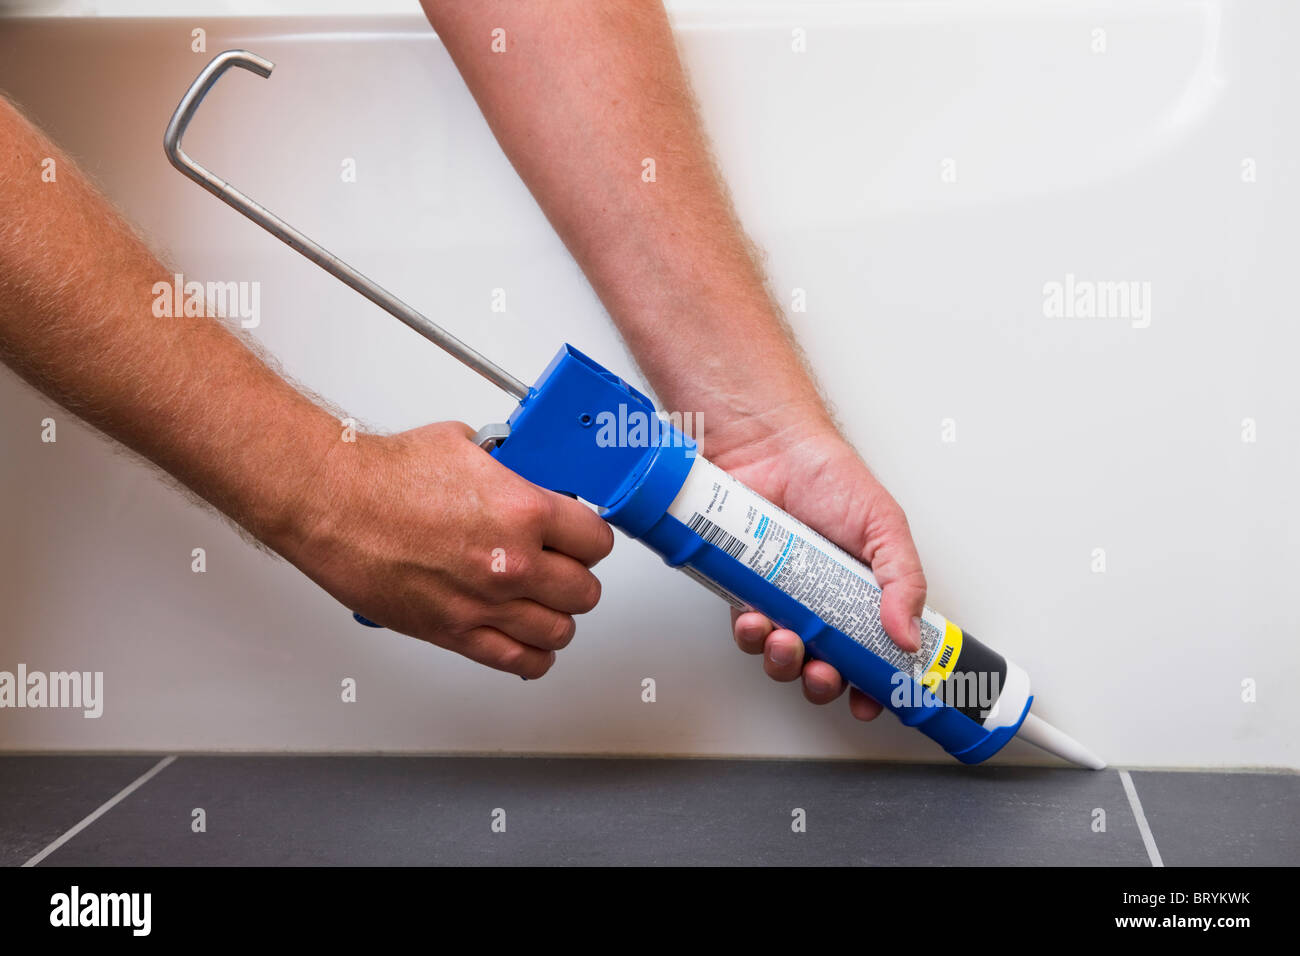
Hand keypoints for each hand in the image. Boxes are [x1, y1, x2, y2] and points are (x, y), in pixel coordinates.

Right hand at [280, 421, 614, 677]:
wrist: (331, 504)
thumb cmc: (383, 476)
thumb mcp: (466, 447)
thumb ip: (508, 470)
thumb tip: (525, 475)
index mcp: (523, 512)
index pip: (596, 541)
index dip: (589, 538)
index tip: (581, 538)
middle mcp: (512, 564)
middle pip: (584, 591)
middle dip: (576, 577)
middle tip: (562, 567)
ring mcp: (484, 604)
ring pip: (559, 631)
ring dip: (557, 617)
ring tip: (547, 604)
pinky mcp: (454, 632)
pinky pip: (518, 662)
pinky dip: (533, 657)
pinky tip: (530, 643)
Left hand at [710, 428, 926, 720]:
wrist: (769, 448)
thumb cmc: (829, 478)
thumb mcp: (884, 528)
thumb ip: (903, 581)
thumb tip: (910, 637)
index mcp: (860, 594)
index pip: (870, 653)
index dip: (872, 685)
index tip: (872, 701)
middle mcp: (821, 603)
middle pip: (823, 666)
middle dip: (823, 682)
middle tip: (824, 673)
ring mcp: (781, 599)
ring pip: (781, 655)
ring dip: (784, 662)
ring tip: (788, 643)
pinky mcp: (744, 589)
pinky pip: (746, 629)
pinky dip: (751, 635)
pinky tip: (757, 622)